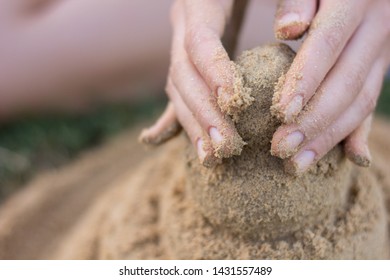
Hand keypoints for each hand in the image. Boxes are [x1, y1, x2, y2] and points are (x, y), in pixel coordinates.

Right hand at [140, 0, 250, 166]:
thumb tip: (293, 31)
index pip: (199, 40)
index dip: (213, 72)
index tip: (234, 102)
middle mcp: (184, 23)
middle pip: (182, 74)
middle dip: (202, 113)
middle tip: (224, 147)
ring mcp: (181, 42)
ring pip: (177, 88)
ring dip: (192, 124)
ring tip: (211, 157)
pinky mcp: (188, 59)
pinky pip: (178, 91)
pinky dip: (175, 117)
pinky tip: (156, 140)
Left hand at [270, 0, 389, 173]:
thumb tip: (288, 30)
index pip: (328, 43)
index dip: (305, 80)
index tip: (281, 113)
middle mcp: (378, 25)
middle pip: (346, 82)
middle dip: (313, 121)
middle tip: (281, 150)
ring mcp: (385, 49)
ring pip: (361, 100)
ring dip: (329, 137)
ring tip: (297, 164)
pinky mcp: (382, 65)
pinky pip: (372, 102)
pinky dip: (359, 132)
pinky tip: (352, 159)